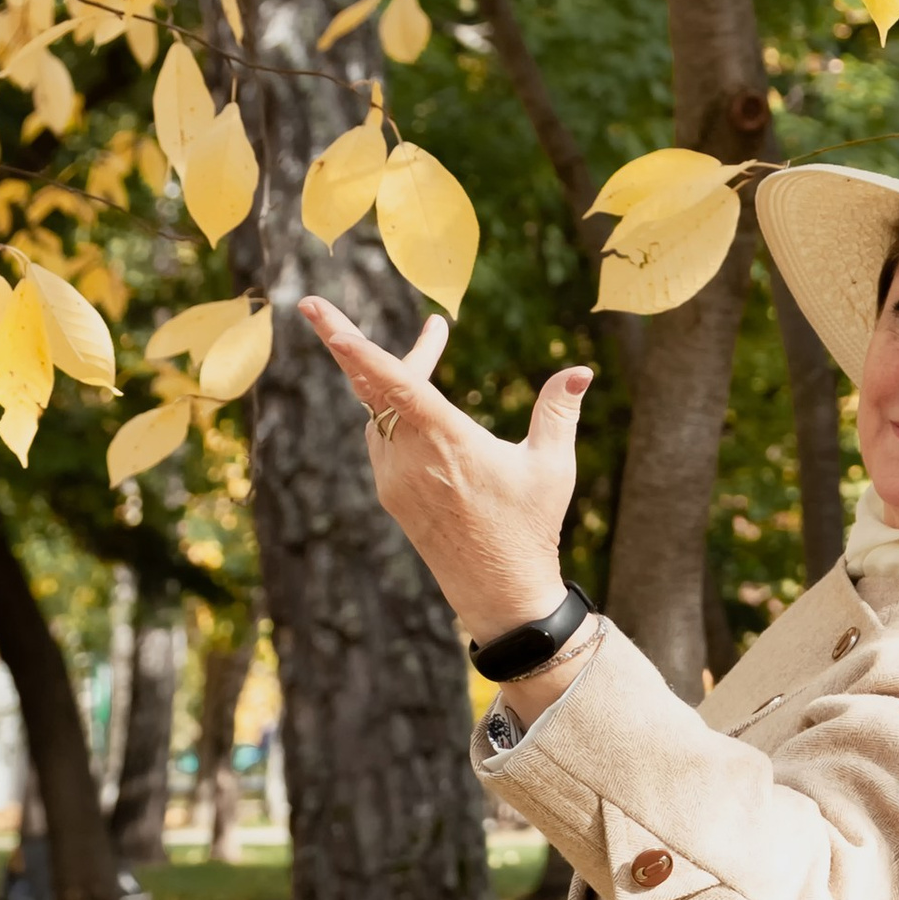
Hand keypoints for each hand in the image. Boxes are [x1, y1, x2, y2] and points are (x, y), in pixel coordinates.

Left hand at [301, 297, 589, 647]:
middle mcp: (413, 459)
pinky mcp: (391, 494)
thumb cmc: (530, 528)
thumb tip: (581, 372)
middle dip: (349, 344)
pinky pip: (378, 439)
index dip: (358, 349)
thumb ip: (558, 412)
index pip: (397, 384)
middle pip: (371, 387)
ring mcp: (395, 479)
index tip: (324, 319)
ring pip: (374, 411)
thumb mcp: (552, 467)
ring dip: (388, 376)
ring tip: (428, 347)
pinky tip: (411, 399)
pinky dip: (388, 410)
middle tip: (318, 306)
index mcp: (450, 443)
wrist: (500, 593)